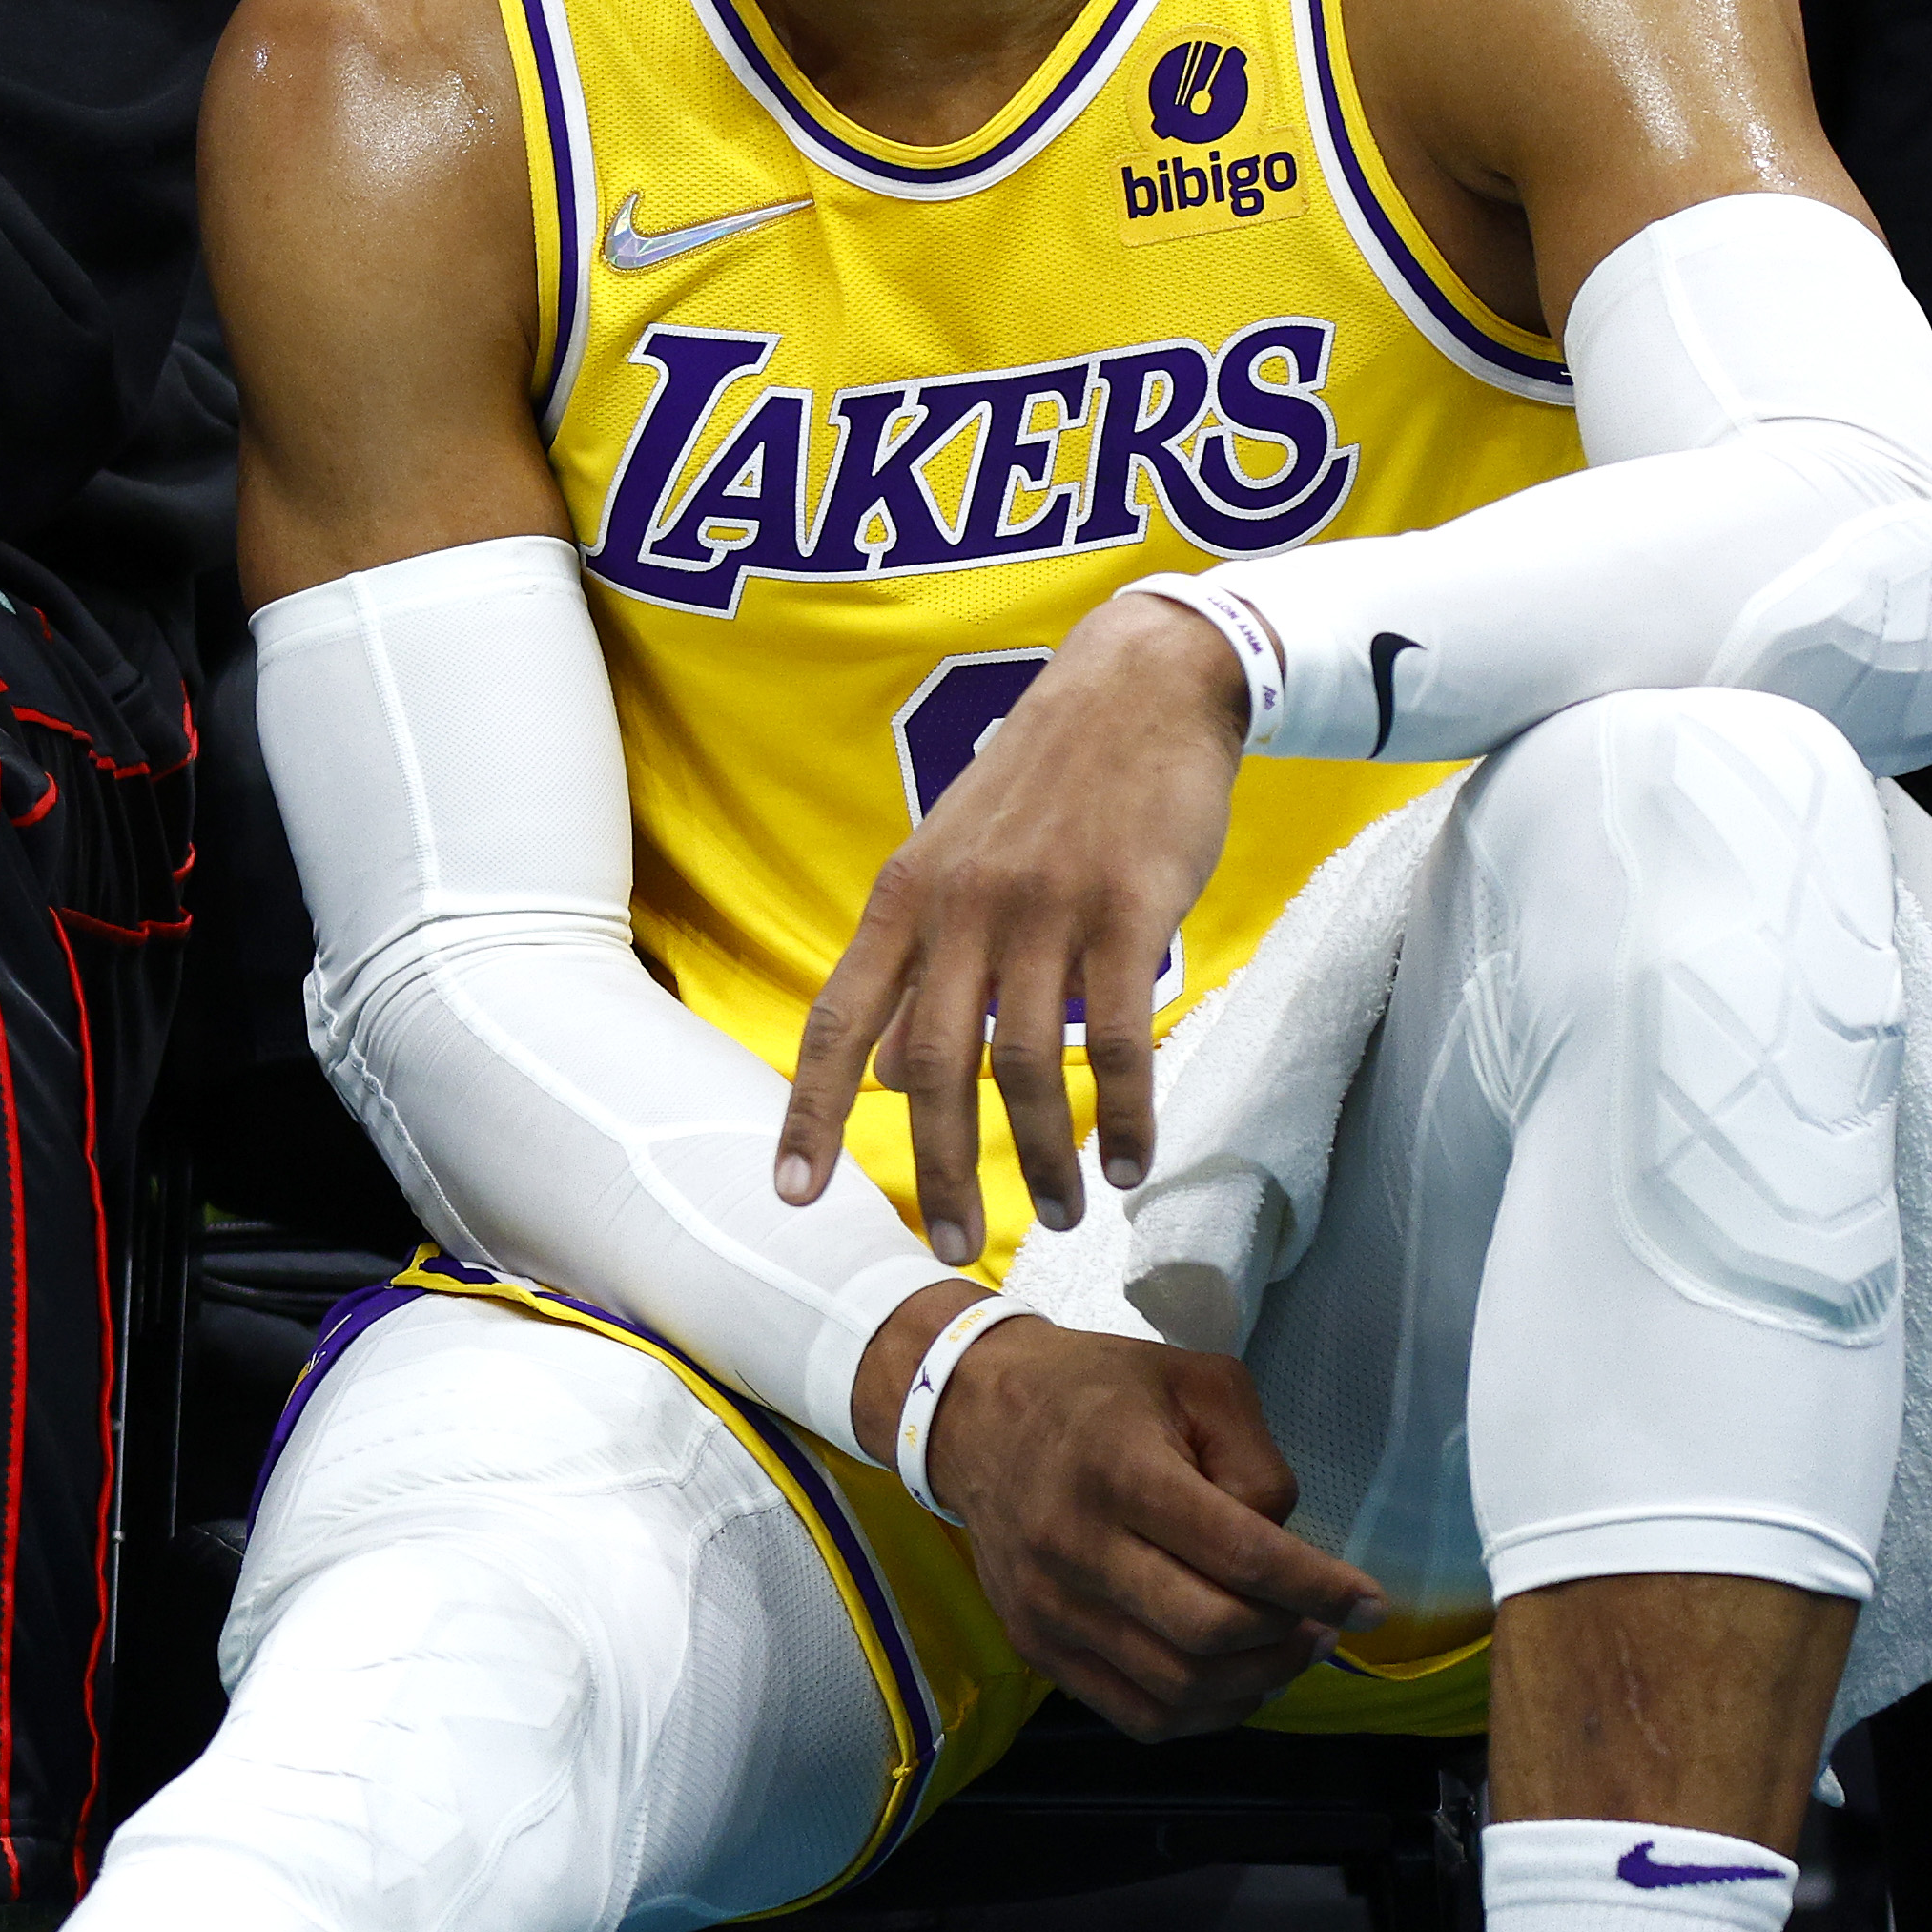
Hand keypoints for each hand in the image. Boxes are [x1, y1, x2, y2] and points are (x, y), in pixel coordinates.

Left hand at [779, 590, 1245, 1266]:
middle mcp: (961, 907)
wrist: (1140, 685)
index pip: (838, 1021)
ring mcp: (1043, 907)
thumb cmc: (1046, 784)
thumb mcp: (952, 860)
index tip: (791, 1194)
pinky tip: (1131, 1162)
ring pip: (1028, 1064)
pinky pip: (1122, 1038)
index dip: (809, 1112)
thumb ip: (915, 964)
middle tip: (956, 1245)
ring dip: (1044, 1154)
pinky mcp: (1127, 908)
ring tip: (1063, 1207)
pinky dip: (1125, 1114)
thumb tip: (881, 1073)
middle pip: (932, 1066)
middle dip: (940, 1169)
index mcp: (906, 898)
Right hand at [924, 1318, 1384, 1739]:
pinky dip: (1202, 1714)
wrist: (972, 1414)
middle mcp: (1077, 1546)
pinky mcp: (1035, 1644)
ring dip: (1255, 1683)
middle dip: (1289, 1639)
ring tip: (1286, 1651)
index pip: (1240, 1555)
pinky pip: (1136, 1715)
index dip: (1319, 1589)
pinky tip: (1232, 1680)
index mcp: (1121, 1470)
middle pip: (1211, 1632)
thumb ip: (1256, 1462)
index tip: (1370, 1603)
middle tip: (1322, 1625)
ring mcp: (1050, 1606)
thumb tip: (1281, 1549)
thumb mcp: (1196, 1383)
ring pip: (1179, 1687)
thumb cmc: (1099, 1391)